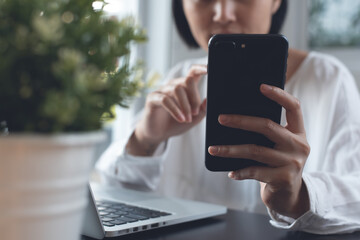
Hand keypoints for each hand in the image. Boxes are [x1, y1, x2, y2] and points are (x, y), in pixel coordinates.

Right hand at [127, 65, 206, 155]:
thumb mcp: (194, 119)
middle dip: (194, 98)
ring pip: (177, 89)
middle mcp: (173, 85)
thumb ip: (203, 110)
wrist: (158, 134)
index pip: (193, 72)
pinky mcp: (152, 98)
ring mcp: (161, 90)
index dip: (201, 68)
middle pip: (187, 81)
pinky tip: (180, 119)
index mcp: (184, 87)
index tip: (209, 69)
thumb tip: (209, 100)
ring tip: (187, 119)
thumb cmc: (176, 123)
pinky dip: (175, 110)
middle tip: (195, 113)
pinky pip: (165, 100)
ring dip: (185, 106)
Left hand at [208, 84, 309, 218]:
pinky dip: (240, 171)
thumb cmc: (277, 163)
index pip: (294, 107)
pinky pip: (256, 172)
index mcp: (298, 131)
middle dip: (241, 121)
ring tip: (213, 149)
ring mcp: (293, 162)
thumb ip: (266, 132)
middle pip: (268, 126)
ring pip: (256, 151)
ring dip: (231, 150)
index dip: (279, 95)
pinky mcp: (284, 179)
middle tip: (220, 118)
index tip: (261, 86)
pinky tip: (230, 172)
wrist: (289, 195)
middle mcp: (299, 145)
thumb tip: (232, 117)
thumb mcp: (278, 145)